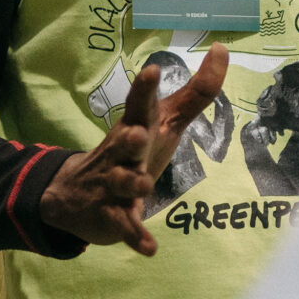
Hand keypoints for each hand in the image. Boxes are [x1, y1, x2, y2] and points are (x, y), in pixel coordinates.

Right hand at [38, 46, 230, 255]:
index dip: (144, 89)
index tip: (151, 69)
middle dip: (130, 137)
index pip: (138, 104)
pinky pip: (124, 226)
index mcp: (134, 126)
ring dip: (133, 184)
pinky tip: (149, 248)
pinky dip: (135, 236)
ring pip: (122, 183)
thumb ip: (196, 91)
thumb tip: (222, 50)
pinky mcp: (111, 216)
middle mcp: (121, 153)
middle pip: (123, 140)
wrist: (76, 196)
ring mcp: (113, 185)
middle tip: (138, 134)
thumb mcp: (163, 120)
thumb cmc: (134, 150)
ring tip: (145, 186)